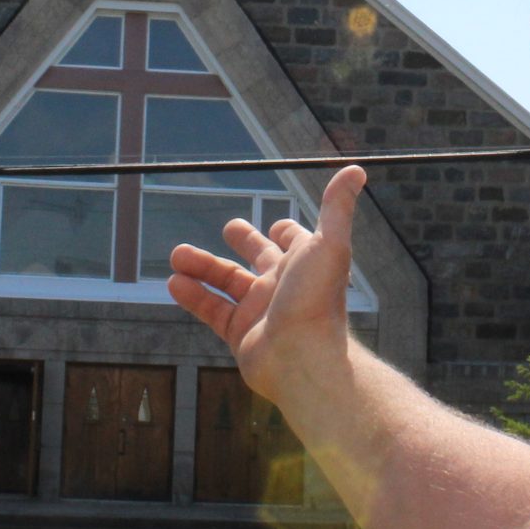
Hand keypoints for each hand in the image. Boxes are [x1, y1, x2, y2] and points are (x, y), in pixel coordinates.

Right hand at [165, 163, 365, 401]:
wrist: (302, 359)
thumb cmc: (316, 299)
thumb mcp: (327, 244)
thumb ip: (336, 207)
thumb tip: (355, 169)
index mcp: (304, 263)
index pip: (295, 242)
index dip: (287, 232)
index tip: (276, 226)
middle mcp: (283, 286)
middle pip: (259, 259)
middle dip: (245, 243)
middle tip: (231, 228)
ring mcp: (261, 312)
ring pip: (227, 283)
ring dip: (203, 267)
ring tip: (176, 254)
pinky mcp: (241, 335)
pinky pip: (212, 311)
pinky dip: (193, 296)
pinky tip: (173, 283)